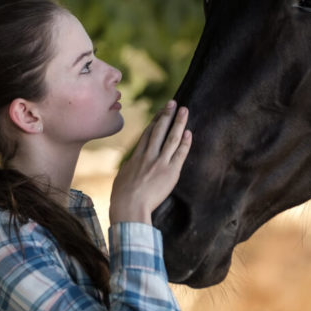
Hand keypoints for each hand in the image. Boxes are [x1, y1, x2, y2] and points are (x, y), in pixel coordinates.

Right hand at [110, 100, 191, 224]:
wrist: (129, 207)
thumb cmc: (122, 197)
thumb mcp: (122, 177)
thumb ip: (130, 167)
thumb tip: (132, 165)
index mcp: (136, 156)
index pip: (147, 134)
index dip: (155, 121)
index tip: (160, 112)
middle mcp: (148, 156)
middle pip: (159, 130)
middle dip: (166, 115)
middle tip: (173, 103)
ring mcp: (160, 162)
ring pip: (171, 138)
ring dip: (178, 122)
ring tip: (184, 110)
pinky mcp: (170, 172)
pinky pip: (179, 154)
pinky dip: (185, 143)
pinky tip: (188, 132)